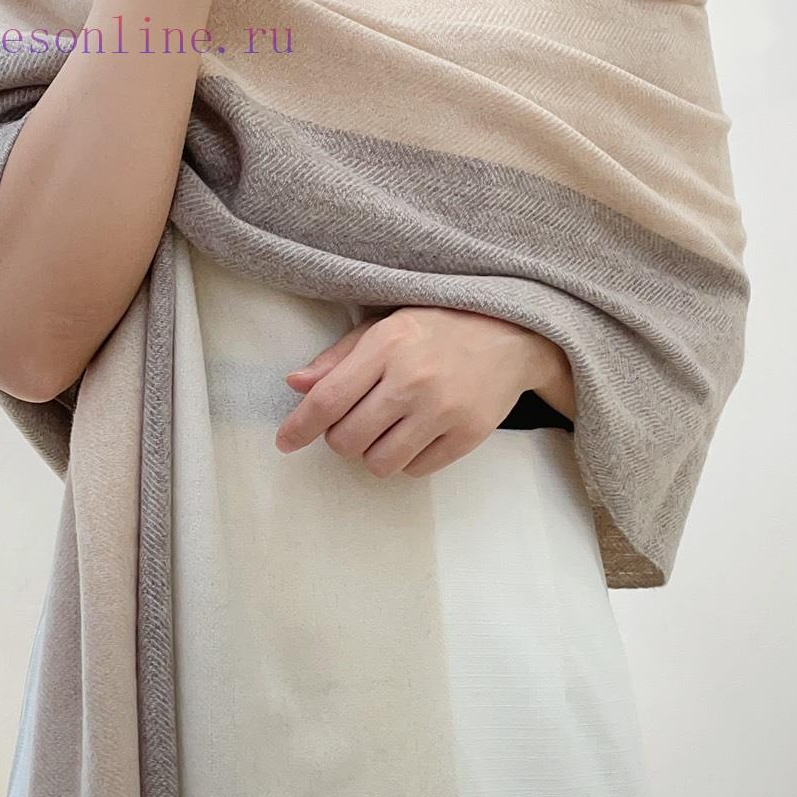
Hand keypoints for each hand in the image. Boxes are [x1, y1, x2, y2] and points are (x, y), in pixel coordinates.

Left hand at [274, 306, 572, 477]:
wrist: (511, 334)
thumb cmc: (438, 327)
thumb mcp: (385, 327)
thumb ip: (338, 358)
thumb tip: (294, 385)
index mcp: (387, 345)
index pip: (328, 400)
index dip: (299, 427)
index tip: (285, 442)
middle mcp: (414, 379)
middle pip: (347, 440)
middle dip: (341, 438)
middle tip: (356, 420)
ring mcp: (444, 410)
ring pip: (379, 463)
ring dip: (372, 453)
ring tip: (386, 429)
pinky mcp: (468, 435)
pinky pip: (414, 470)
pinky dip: (406, 459)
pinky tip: (416, 433)